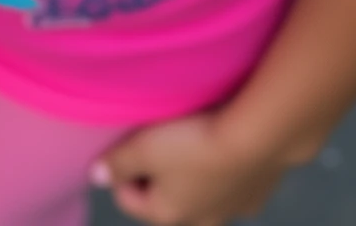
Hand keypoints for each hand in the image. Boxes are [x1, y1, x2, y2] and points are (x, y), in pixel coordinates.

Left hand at [93, 112, 291, 224]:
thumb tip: (97, 177)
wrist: (258, 141)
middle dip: (156, 173)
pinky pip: (228, 184)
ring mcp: (233, 211)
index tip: (128, 143)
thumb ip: (117, 164)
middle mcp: (202, 222)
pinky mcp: (257, 195)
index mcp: (168, 215)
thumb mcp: (144, 148)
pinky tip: (221, 144)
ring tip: (191, 139)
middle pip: (165, 198)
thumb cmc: (192, 145)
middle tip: (157, 140)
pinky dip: (220, 169)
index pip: (127, 199)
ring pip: (199, 193)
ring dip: (190, 172)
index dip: (120, 169)